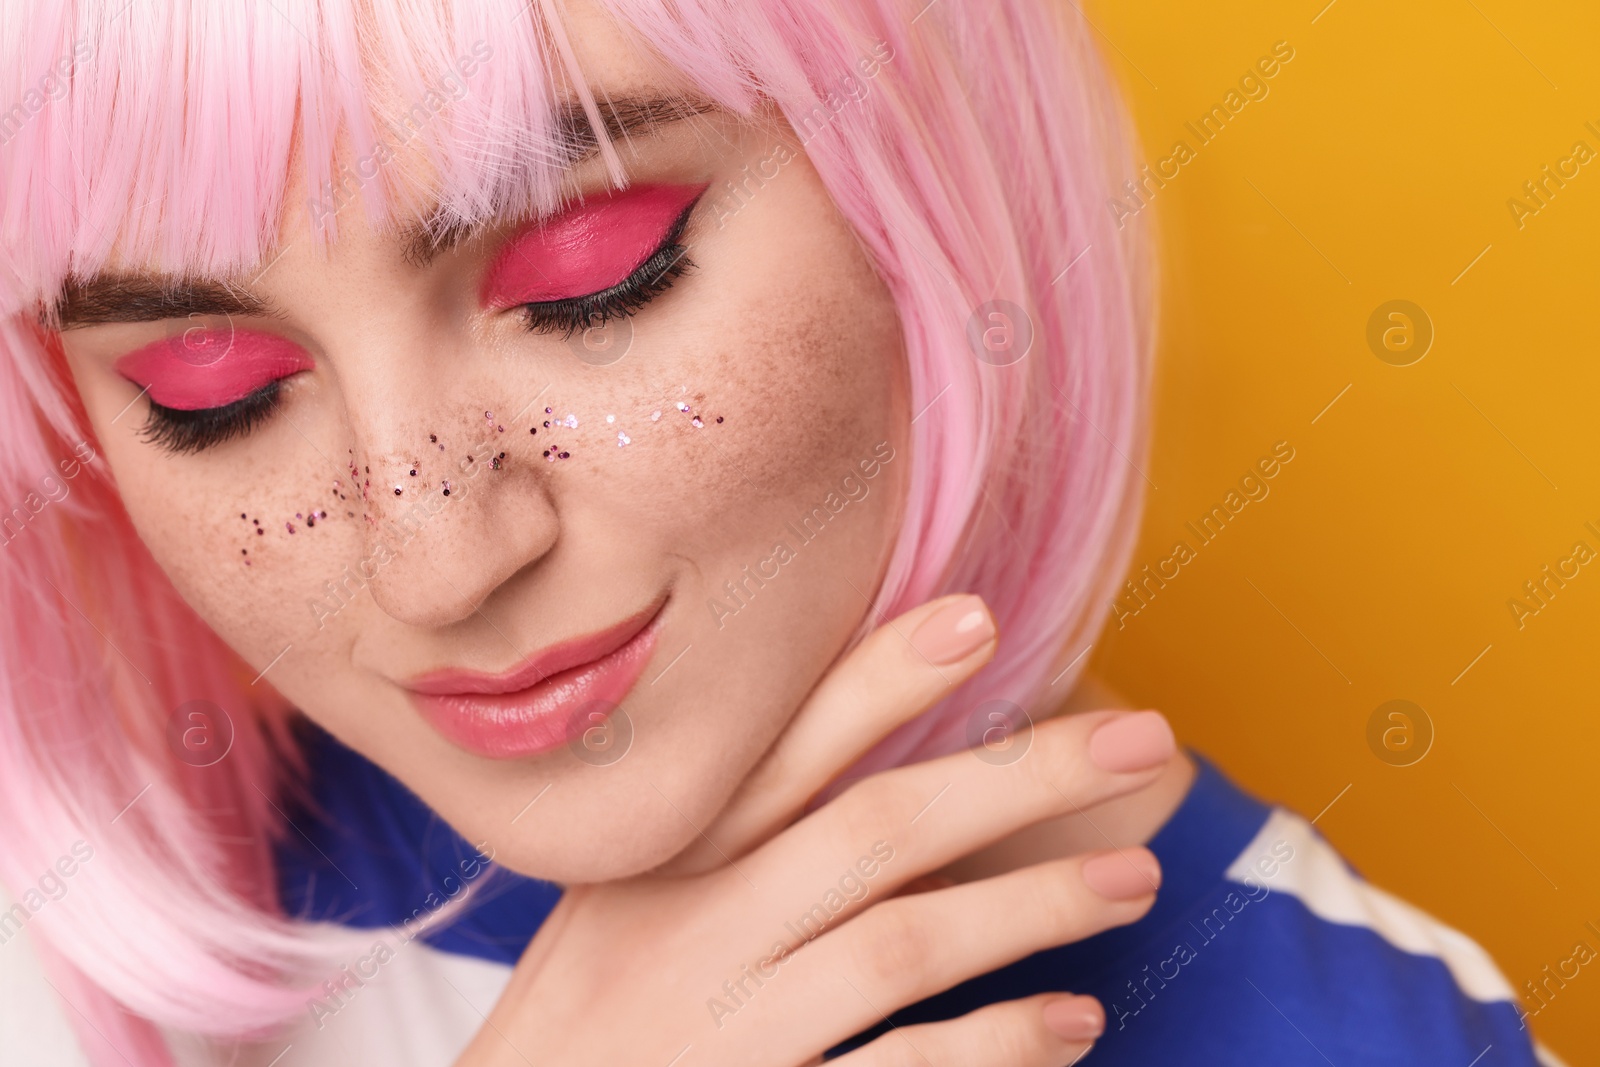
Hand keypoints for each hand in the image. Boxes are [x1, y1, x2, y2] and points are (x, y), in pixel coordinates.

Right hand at [457, 594, 1177, 1066]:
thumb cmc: (580, 1021)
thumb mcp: (624, 910)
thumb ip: (727, 844)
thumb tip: (878, 786)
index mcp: (662, 858)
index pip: (779, 745)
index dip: (879, 678)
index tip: (978, 618)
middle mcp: (691, 929)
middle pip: (875, 830)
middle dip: (1016, 780)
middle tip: (1141, 745)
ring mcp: (726, 1029)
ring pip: (901, 943)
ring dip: (1031, 904)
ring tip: (1135, 877)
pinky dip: (993, 1045)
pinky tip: (1072, 1023)